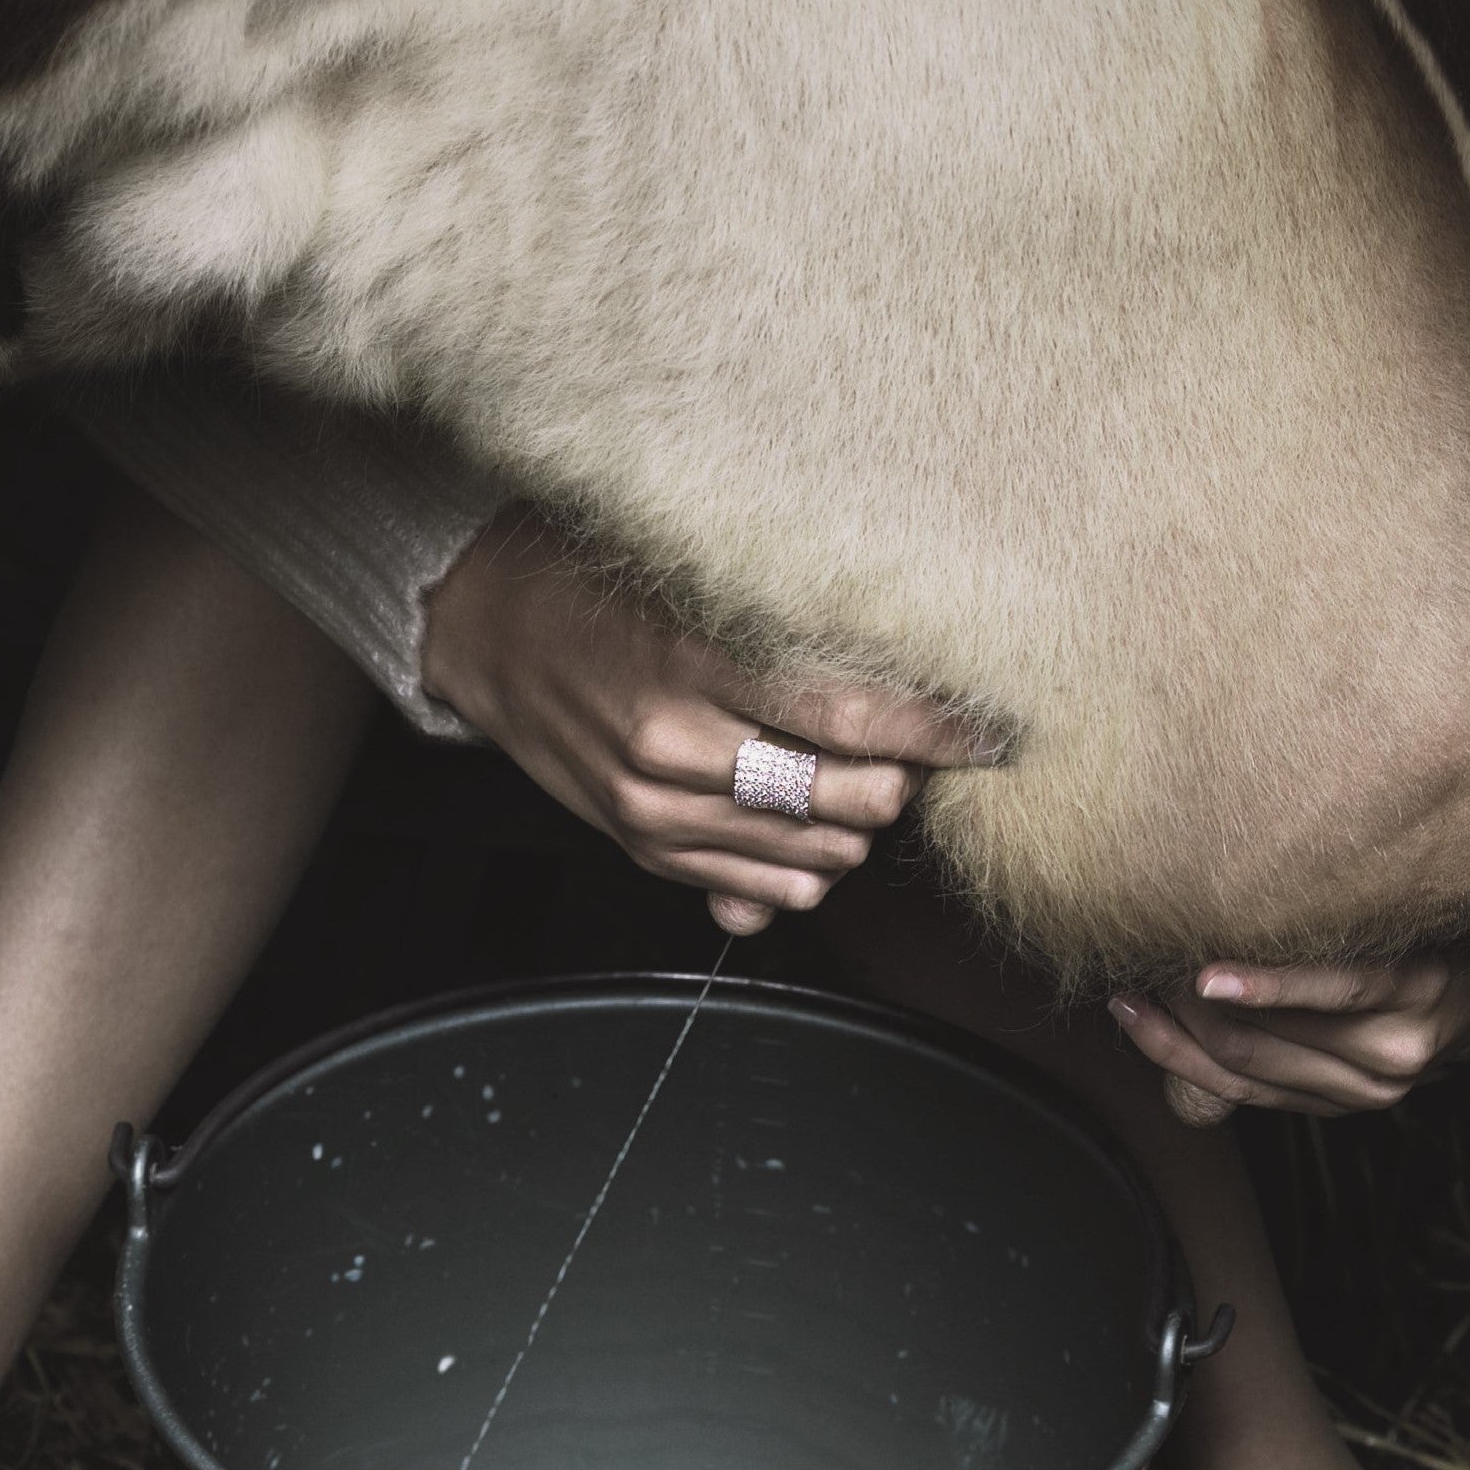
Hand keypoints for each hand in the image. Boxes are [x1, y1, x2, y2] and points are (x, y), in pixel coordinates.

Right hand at [422, 507, 999, 932]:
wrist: (481, 628)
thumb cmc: (589, 581)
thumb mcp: (682, 574)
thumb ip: (779, 620)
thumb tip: (888, 671)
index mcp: (690, 663)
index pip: (846, 715)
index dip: (932, 729)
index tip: (988, 728)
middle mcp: (672, 747)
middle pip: (842, 800)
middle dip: (901, 782)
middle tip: (919, 747)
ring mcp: (654, 810)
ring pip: (813, 858)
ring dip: (857, 828)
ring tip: (858, 778)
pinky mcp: (641, 847)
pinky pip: (761, 894)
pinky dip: (806, 870)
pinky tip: (807, 825)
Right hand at [1108, 954, 1469, 1123]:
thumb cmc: (1411, 981)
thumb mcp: (1347, 1032)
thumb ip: (1267, 1051)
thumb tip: (1174, 1077)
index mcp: (1336, 1098)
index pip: (1226, 1086)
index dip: (1163, 1048)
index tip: (1117, 1003)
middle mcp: (1363, 1088)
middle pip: (1235, 1057)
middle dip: (1171, 1016)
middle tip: (1133, 963)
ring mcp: (1393, 1046)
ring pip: (1265, 1031)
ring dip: (1199, 994)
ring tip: (1161, 947)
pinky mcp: (1416, 993)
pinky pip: (1329, 989)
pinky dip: (1264, 985)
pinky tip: (1214, 975)